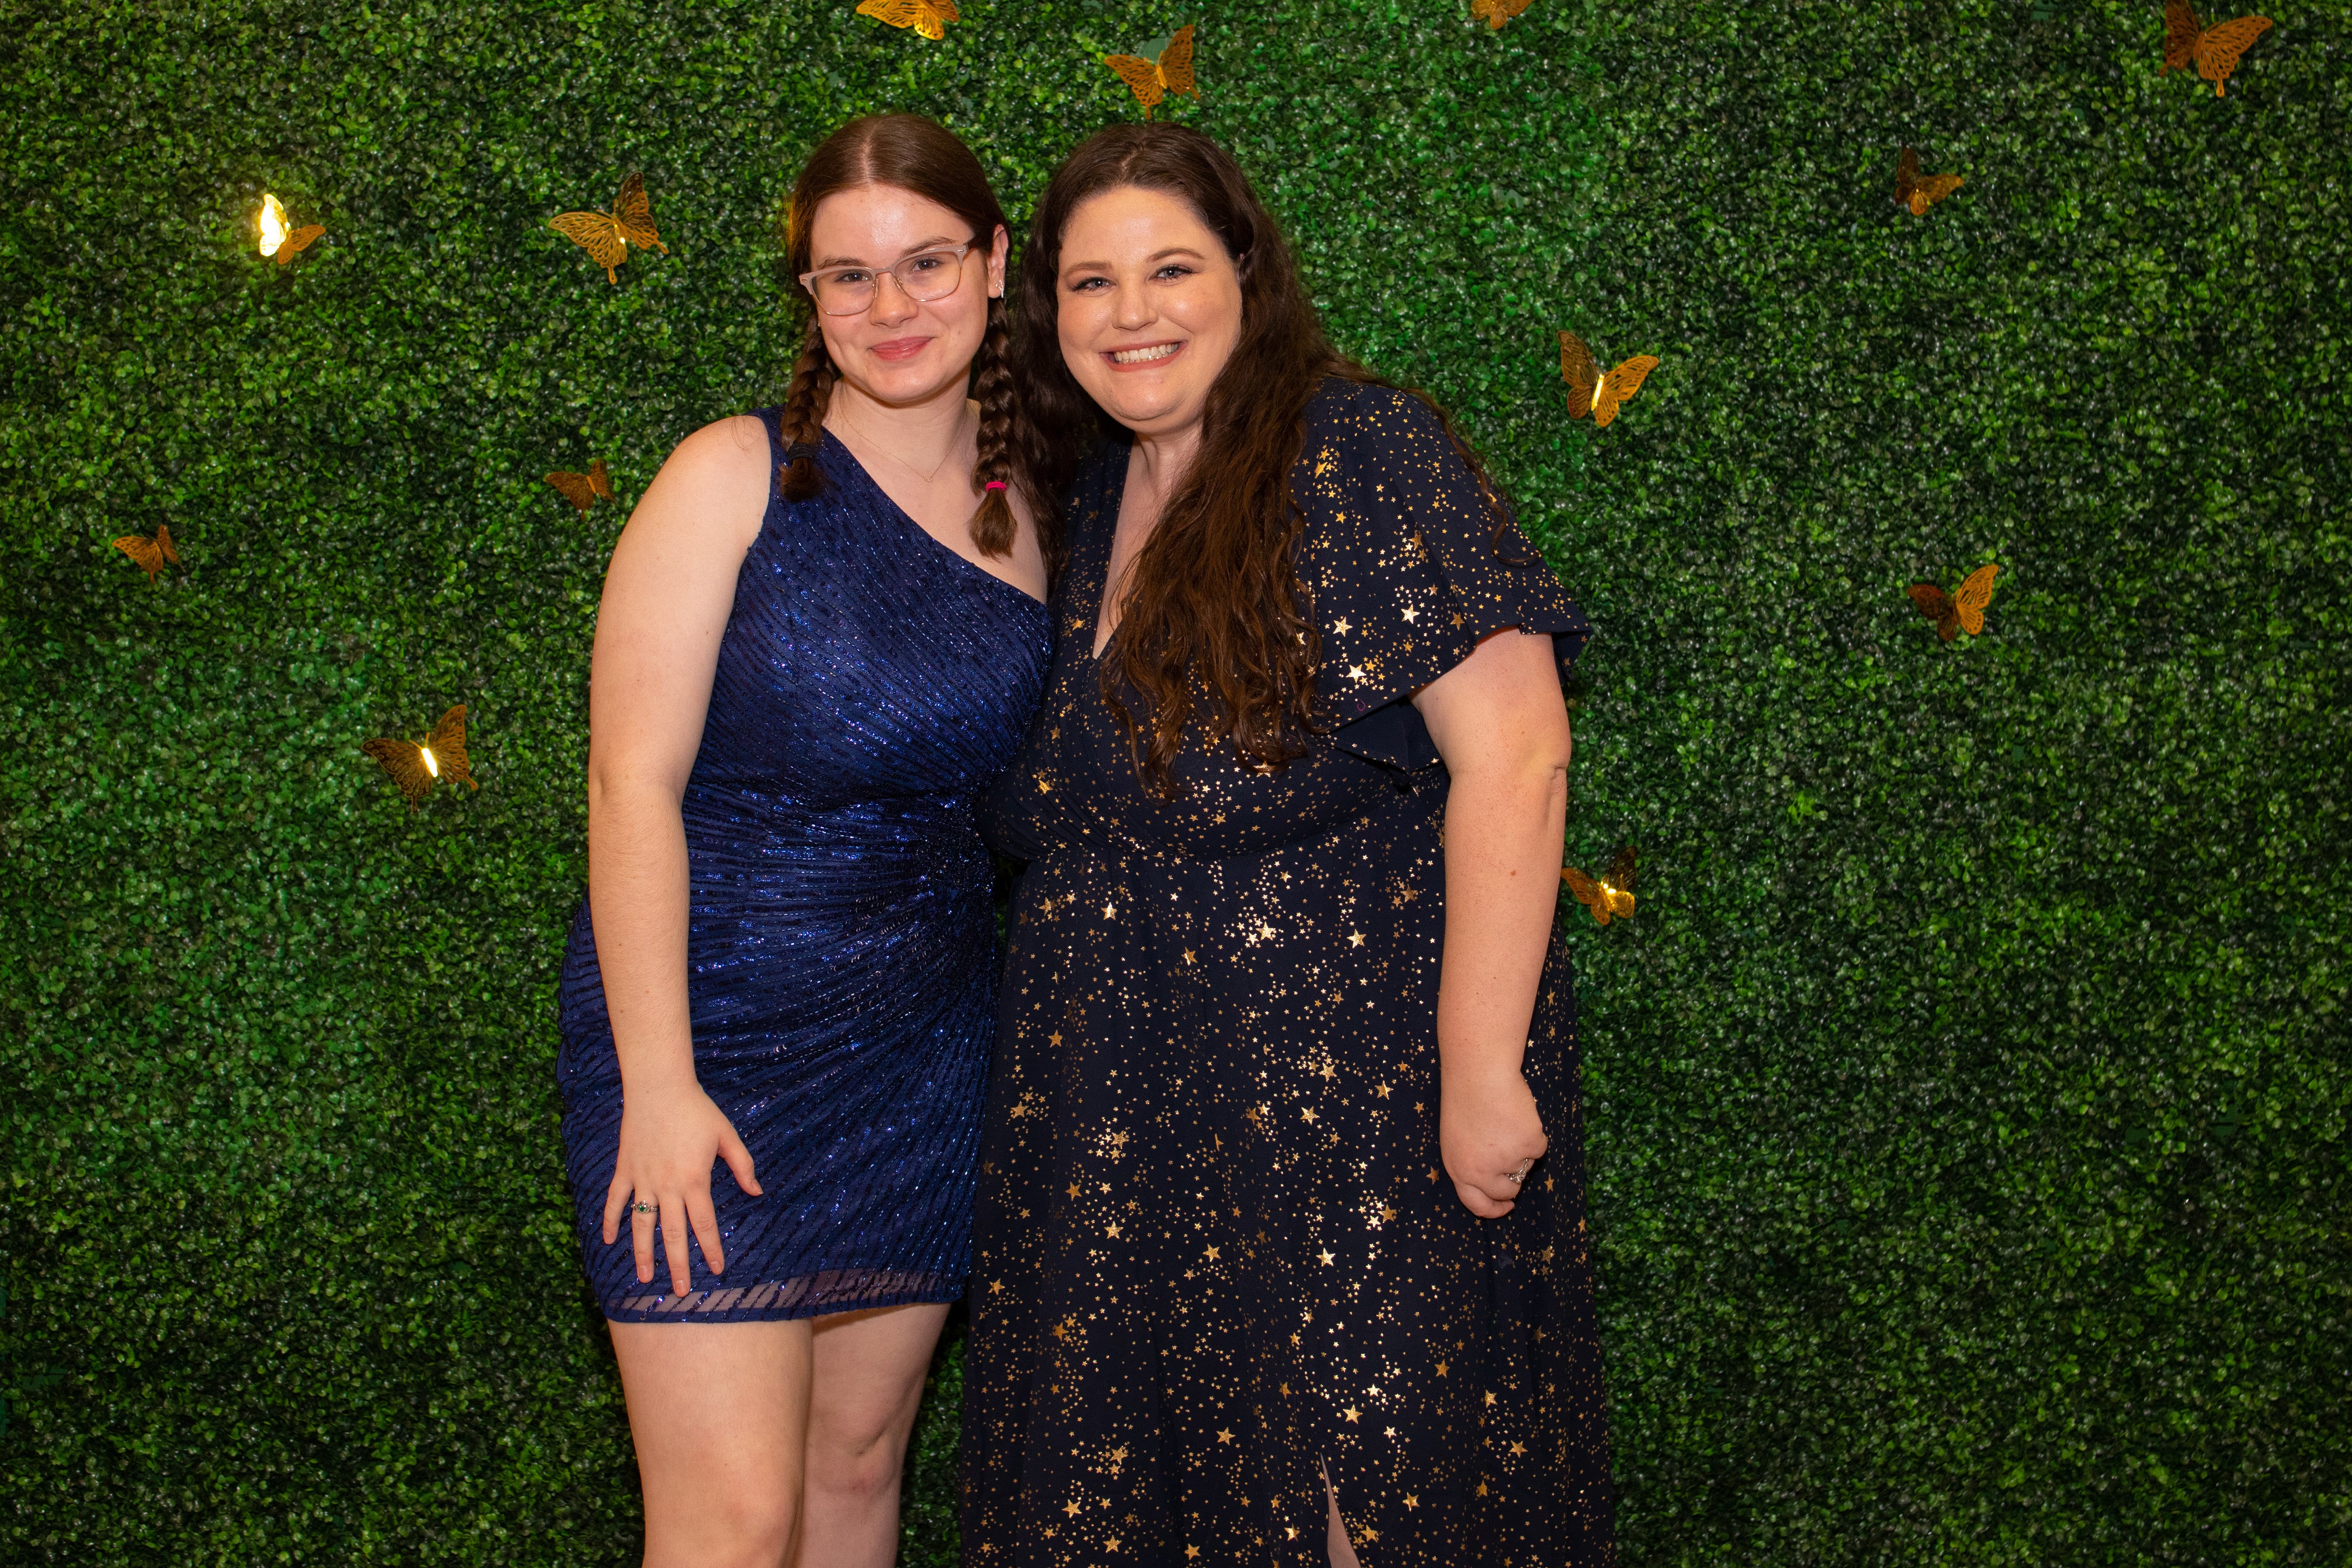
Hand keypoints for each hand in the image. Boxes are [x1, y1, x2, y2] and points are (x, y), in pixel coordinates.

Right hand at [601, 1079, 761, 1294]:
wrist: (659, 1087)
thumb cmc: (697, 1110)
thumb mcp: (726, 1135)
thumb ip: (742, 1165)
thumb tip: (756, 1192)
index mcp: (694, 1180)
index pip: (704, 1224)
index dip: (711, 1248)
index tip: (717, 1269)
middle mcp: (667, 1185)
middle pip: (673, 1233)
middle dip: (678, 1264)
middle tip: (681, 1291)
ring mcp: (643, 1179)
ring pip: (641, 1224)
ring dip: (643, 1253)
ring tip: (644, 1278)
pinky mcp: (625, 1169)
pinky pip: (615, 1200)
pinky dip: (611, 1221)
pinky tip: (610, 1241)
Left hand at [1439, 1067, 1546, 1218]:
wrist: (1480, 1073)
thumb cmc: (1465, 1098)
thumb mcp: (1456, 1138)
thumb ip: (1471, 1162)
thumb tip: (1497, 1178)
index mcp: (1458, 1170)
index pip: (1477, 1204)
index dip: (1494, 1209)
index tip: (1507, 1206)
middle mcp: (1482, 1173)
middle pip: (1507, 1190)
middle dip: (1514, 1181)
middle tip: (1514, 1158)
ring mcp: (1508, 1161)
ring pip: (1525, 1166)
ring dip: (1520, 1148)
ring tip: (1505, 1120)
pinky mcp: (1530, 1146)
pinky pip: (1538, 1148)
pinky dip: (1533, 1134)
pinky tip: (1518, 1115)